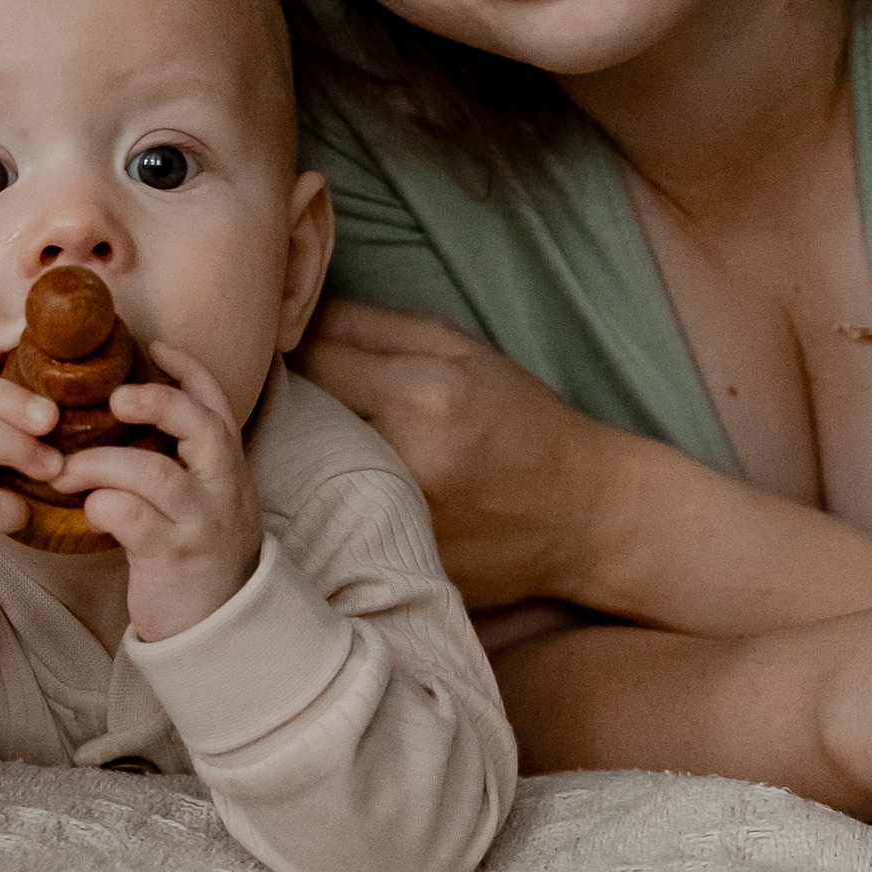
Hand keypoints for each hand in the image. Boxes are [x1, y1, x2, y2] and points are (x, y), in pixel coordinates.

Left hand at [59, 347, 263, 645]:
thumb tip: (127, 414)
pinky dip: (102, 506)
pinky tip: (86, 509)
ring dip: (101, 463)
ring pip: (156, 474)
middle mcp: (223, 489)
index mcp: (228, 467)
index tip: (153, 346)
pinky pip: (133, 520)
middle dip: (158, 402)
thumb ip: (180, 460)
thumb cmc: (197, 551)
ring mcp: (202, 523)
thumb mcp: (205, 498)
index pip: (217, 404)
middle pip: (202, 427)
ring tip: (64, 469)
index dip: (188, 370)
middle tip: (115, 396)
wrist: (220, 627)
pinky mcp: (173, 558)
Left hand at [302, 302, 624, 607]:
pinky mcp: (395, 561)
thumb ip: (373, 326)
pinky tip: (341, 495)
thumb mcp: (463, 350)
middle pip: (295, 418)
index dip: (289, 350)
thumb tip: (295, 310)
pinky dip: (323, 504)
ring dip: (297, 456)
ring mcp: (396, 518)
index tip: (285, 351)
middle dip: (286, 405)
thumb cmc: (523, 421)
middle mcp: (404, 457)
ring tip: (315, 447)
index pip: (311, 357)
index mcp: (423, 393)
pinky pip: (329, 522)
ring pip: (302, 474)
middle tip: (290, 400)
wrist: (585, 516)